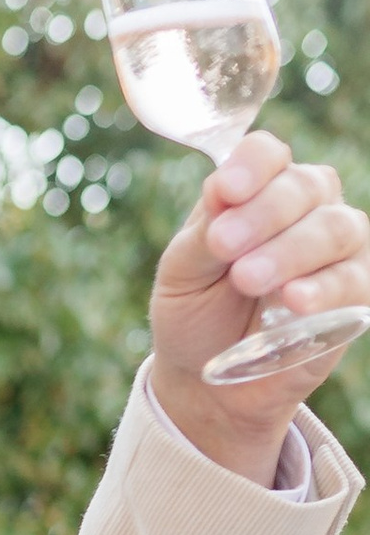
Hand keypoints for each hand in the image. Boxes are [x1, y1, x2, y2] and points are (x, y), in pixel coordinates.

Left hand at [149, 133, 368, 483]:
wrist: (205, 379)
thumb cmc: (195, 312)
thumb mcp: (182, 273)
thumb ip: (204, 232)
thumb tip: (220, 188)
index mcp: (260, 190)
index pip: (267, 155)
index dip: (251, 166)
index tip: (226, 191)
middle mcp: (307, 208)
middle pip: (304, 187)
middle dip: (264, 214)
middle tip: (224, 246)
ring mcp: (337, 250)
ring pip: (334, 228)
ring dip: (291, 250)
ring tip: (249, 278)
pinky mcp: (353, 296)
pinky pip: (351, 282)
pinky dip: (323, 288)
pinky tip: (294, 299)